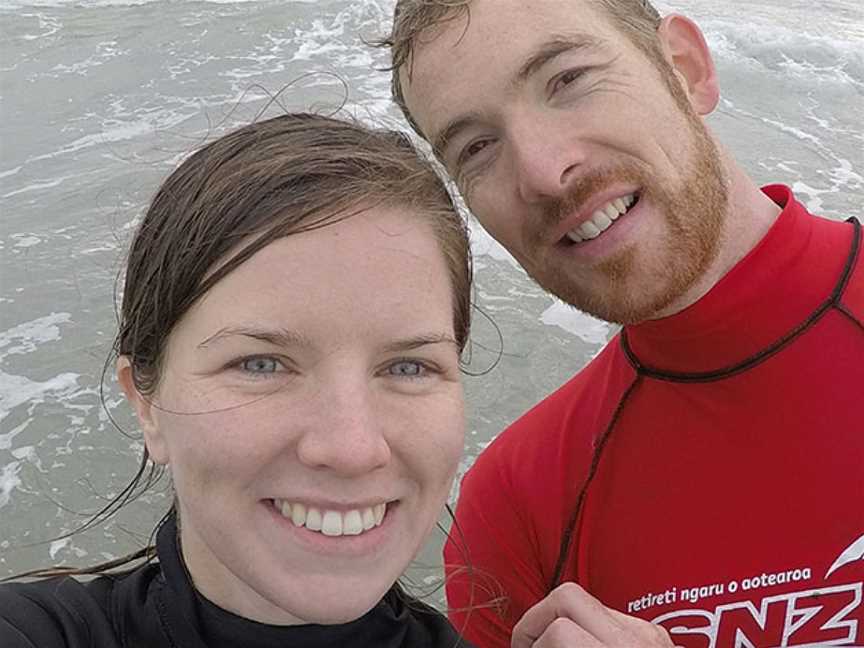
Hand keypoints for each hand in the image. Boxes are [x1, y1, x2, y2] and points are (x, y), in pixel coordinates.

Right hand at [511, 583, 676, 646]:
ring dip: (562, 618)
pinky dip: (589, 628)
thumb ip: (562, 645)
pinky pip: (612, 616)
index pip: (560, 630)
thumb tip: (531, 644)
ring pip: (588, 600)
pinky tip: (583, 646)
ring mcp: (651, 633)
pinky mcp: (659, 635)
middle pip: (569, 595)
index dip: (530, 640)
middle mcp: (636, 639)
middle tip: (528, 643)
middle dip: (538, 617)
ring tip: (551, 643)